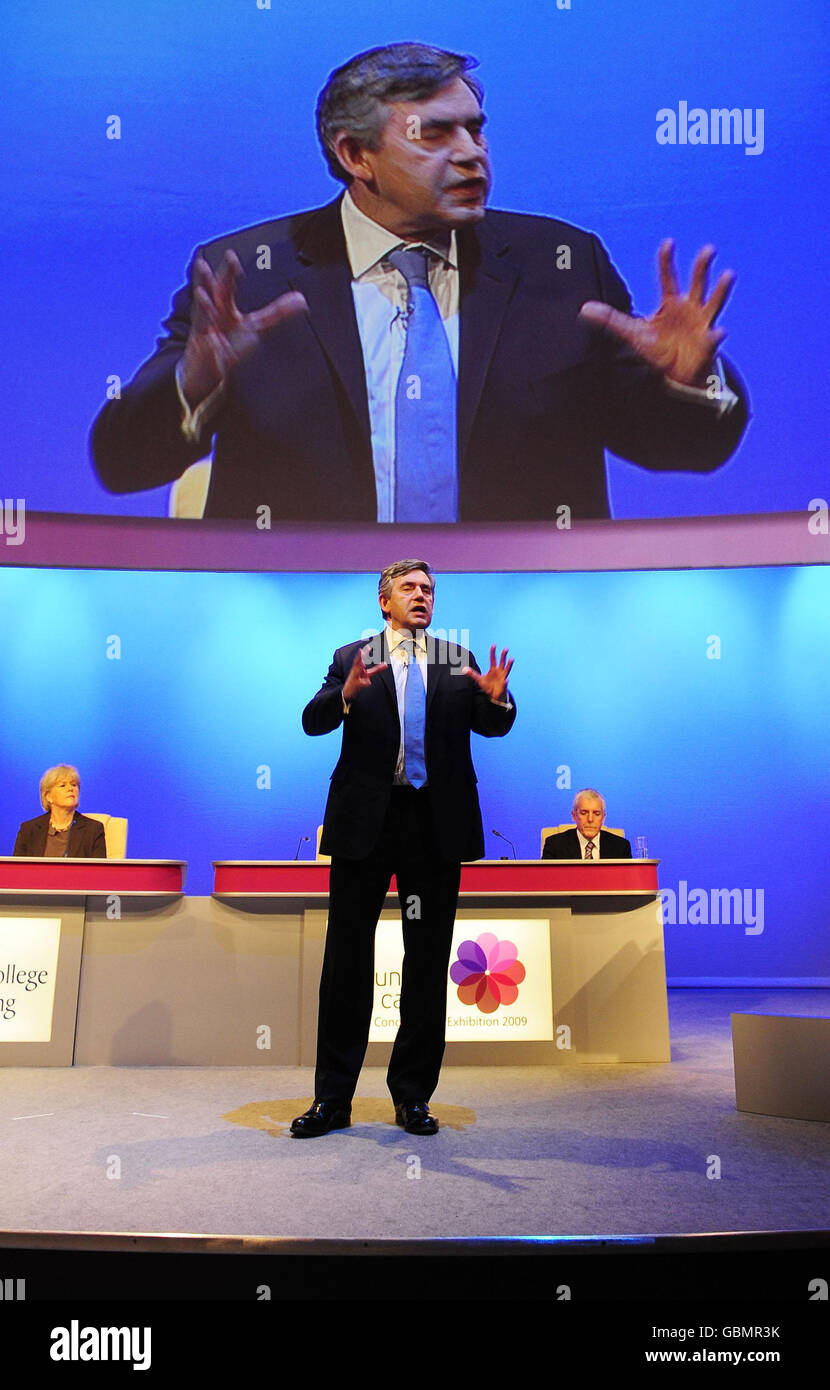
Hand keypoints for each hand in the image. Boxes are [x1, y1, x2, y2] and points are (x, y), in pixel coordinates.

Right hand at [179, 249, 307, 406]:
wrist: (208, 368)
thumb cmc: (230, 341)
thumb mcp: (255, 326)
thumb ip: (277, 313)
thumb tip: (301, 300)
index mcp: (224, 304)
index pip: (226, 284)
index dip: (229, 271)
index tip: (231, 256)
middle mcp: (211, 314)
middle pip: (208, 293)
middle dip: (206, 279)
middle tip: (203, 264)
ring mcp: (205, 332)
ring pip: (201, 317)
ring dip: (202, 307)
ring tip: (201, 294)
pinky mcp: (204, 353)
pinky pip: (207, 349)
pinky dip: (211, 345)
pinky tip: (213, 341)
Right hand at [342, 645, 388, 701]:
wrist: (347, 692)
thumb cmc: (357, 681)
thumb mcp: (368, 674)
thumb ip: (376, 669)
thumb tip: (385, 664)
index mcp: (357, 668)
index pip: (361, 659)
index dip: (364, 652)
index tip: (368, 646)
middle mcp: (354, 672)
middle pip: (356, 663)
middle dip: (359, 657)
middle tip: (361, 651)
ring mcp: (354, 678)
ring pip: (355, 672)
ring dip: (358, 667)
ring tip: (362, 663)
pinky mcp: (354, 685)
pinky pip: (360, 684)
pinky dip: (364, 683)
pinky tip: (368, 682)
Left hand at [462, 646, 512, 701]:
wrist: (494, 696)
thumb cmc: (487, 686)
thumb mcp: (479, 679)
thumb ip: (472, 674)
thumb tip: (463, 669)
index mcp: (493, 669)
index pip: (493, 659)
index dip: (493, 652)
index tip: (493, 645)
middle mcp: (499, 672)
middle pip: (502, 662)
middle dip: (503, 655)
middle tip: (505, 648)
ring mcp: (503, 678)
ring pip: (507, 670)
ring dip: (509, 665)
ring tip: (512, 659)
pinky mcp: (503, 686)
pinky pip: (504, 684)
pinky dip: (505, 683)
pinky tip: (506, 680)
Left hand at [579, 240, 734, 387]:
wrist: (676, 373)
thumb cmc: (657, 348)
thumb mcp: (633, 333)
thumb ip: (611, 319)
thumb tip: (584, 309)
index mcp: (670, 302)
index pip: (668, 277)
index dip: (667, 261)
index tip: (668, 243)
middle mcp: (689, 307)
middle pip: (697, 282)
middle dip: (702, 266)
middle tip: (708, 249)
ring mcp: (702, 323)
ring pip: (714, 302)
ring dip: (721, 289)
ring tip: (729, 274)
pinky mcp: (708, 343)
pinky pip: (713, 339)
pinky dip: (717, 336)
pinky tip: (719, 332)